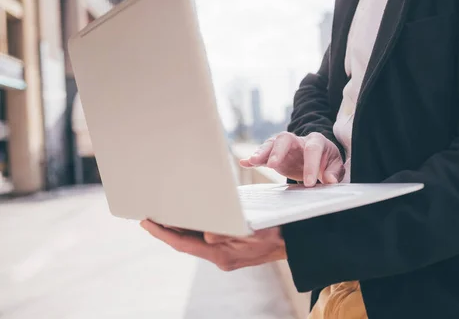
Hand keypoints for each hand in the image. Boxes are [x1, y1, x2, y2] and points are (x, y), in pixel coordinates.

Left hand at [140, 220, 285, 270]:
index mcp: (223, 254)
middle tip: (148, 216)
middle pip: (186, 243)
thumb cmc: (277, 233)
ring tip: (163, 216)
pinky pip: (205, 241)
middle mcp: (220, 257)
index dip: (163, 233)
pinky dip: (194, 231)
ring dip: (179, 230)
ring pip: (195, 242)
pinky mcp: (231, 251)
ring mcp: (225, 255)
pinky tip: (189, 221)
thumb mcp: (256, 231)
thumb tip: (206, 234)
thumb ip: (229, 234)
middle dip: (167, 230)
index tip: (146, 221)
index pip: (184, 244)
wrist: (295, 242)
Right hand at [239, 132, 344, 185]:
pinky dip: (253, 159)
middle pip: (285, 138)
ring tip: (253, 161)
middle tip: (272, 165)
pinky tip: (244, 163)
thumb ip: (334, 171)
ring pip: (271, 144)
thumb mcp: (335, 164)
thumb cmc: (327, 160)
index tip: (309, 183)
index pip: (312, 149)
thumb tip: (330, 180)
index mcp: (315, 140)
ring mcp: (283, 147)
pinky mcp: (274, 156)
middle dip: (278, 151)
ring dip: (261, 152)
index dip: (310, 165)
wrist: (318, 157)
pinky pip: (262, 156)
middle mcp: (297, 140)